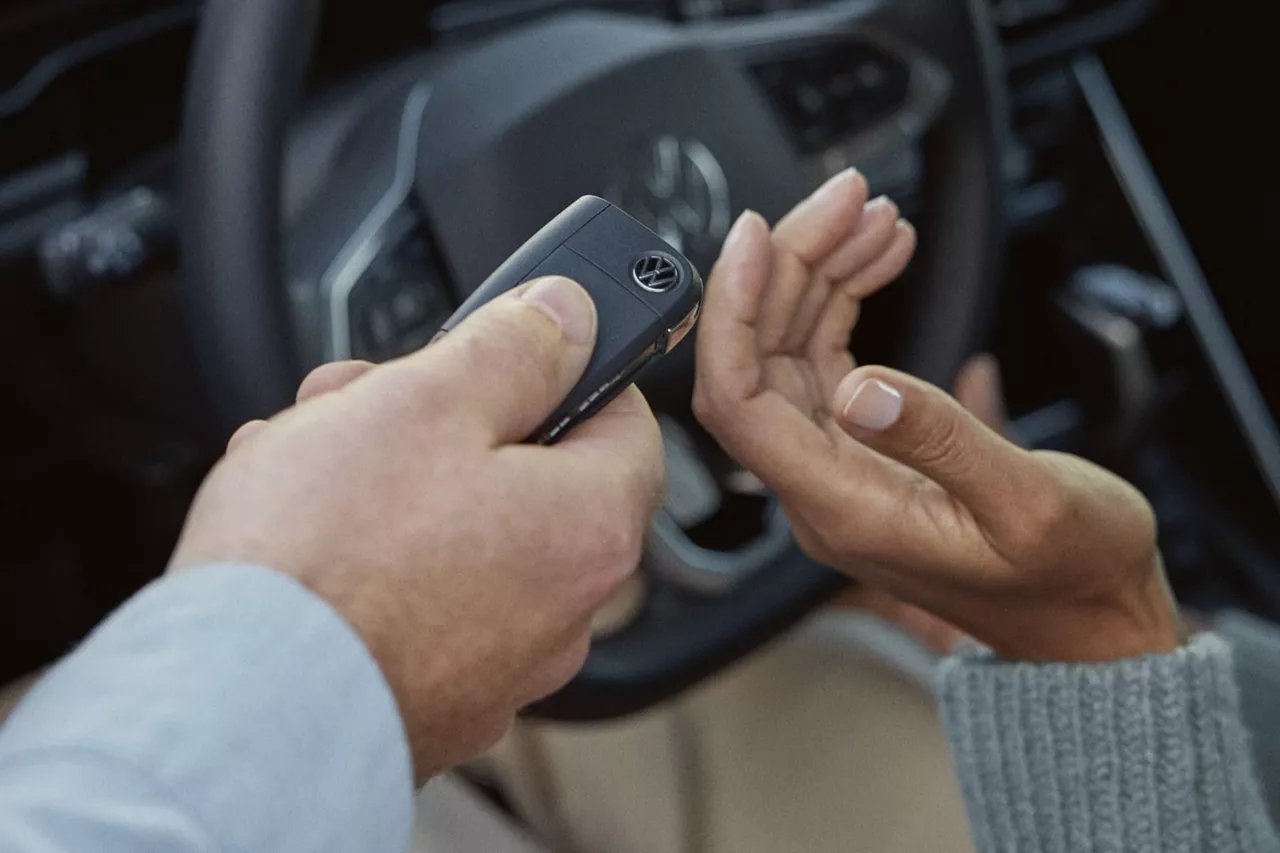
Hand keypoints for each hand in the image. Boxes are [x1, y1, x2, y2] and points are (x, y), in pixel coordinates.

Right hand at [170, 277, 664, 778]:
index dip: (561, 366)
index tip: (504, 347)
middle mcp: (566, 609)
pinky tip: (306, 538)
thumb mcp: (426, 401)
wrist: (235, 714)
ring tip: (309, 464)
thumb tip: (570, 316)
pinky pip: (422, 599)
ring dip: (392, 480)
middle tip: (367, 400)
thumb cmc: (329, 561)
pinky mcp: (437, 700)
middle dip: (444, 420)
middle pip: (527, 474)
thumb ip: (514, 347)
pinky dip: (374, 558)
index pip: (625, 419)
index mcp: (590, 526)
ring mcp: (500, 665)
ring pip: (463, 531)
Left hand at [693, 170, 1179, 662]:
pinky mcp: (865, 444)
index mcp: (842, 507)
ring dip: (823, 272)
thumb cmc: (1071, 576)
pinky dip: (847, 299)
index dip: (735, 312)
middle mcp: (822, 485)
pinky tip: (879, 257)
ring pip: (794, 350)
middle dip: (795, 264)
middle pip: (764, 358)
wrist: (1091, 617)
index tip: (759, 235)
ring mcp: (839, 463)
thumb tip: (862, 387)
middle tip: (850, 197)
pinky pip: (829, 358)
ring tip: (874, 213)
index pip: (741, 401)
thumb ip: (943, 444)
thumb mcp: (1028, 507)